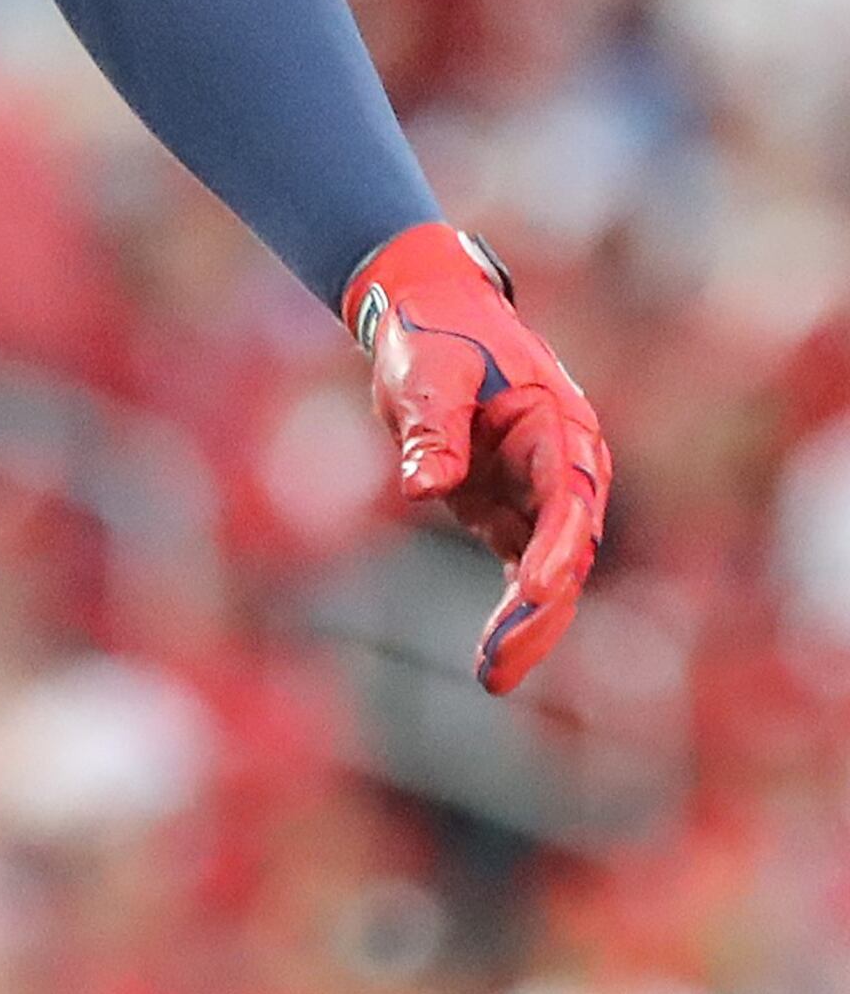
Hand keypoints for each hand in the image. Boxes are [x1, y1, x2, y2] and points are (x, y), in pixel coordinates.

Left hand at [343, 222, 610, 693]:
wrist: (431, 316)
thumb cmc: (436, 336)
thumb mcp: (428, 373)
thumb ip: (433, 429)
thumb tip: (423, 488)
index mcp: (560, 426)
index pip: (571, 495)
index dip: (557, 545)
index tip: (536, 589)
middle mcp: (564, 468)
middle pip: (567, 549)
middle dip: (540, 609)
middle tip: (499, 660)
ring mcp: (538, 496)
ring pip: (549, 574)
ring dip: (527, 626)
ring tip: (493, 678)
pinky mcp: (508, 513)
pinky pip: (521, 572)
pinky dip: (510, 615)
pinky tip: (492, 659)